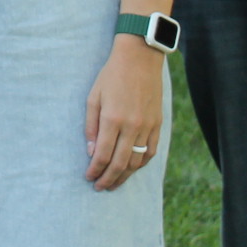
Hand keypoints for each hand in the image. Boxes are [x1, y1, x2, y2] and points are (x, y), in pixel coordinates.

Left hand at [84, 36, 165, 190]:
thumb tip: (91, 152)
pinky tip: (131, 168)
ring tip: (114, 183)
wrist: (139, 59)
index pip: (102, 155)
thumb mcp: (94, 97)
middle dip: (108, 179)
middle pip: (119, 163)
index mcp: (112, 119)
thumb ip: (91, 126)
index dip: (95, 170)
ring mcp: (147, 126)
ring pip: (136, 161)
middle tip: (100, 187)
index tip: (89, 177)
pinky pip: (150, 152)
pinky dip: (140, 164)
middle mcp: (131, 126)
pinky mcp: (158, 124)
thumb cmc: (111, 76)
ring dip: (124, 176)